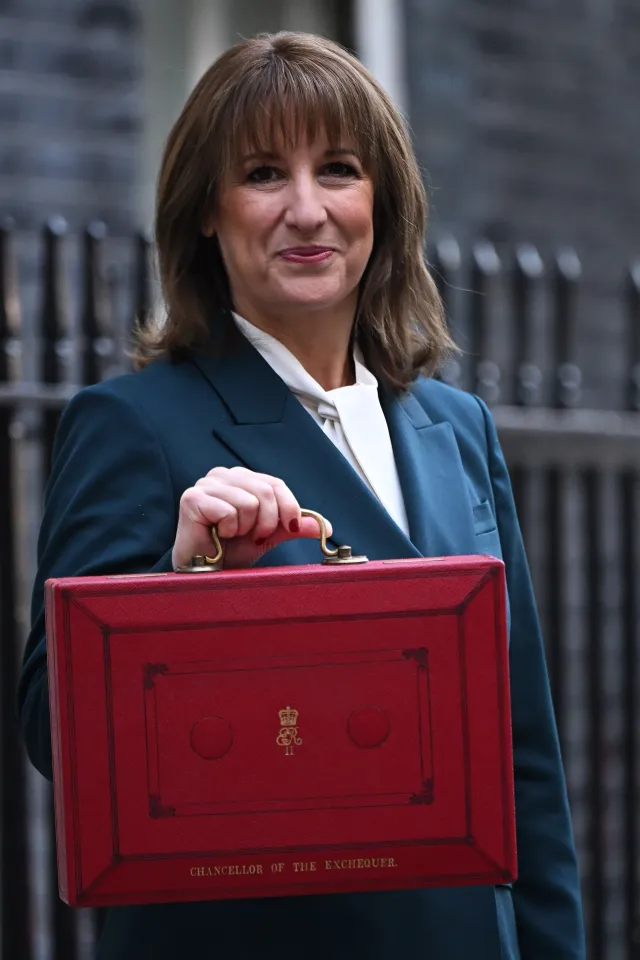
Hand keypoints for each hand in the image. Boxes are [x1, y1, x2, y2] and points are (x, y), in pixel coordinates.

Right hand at [172, 466, 331, 570]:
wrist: (206, 572)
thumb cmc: (232, 550)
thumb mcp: (269, 535)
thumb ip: (293, 526)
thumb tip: (325, 526)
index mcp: (242, 478)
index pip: (275, 484)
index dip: (290, 507)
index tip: (292, 529)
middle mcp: (223, 475)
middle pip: (265, 491)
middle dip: (268, 522)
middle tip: (255, 537)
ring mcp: (206, 484)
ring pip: (249, 502)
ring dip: (245, 528)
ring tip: (231, 535)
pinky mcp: (192, 498)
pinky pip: (229, 512)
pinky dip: (228, 530)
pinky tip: (217, 535)